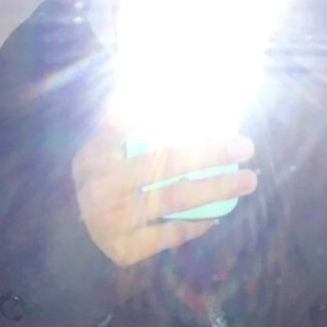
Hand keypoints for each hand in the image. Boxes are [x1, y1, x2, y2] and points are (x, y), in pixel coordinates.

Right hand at [71, 121, 256, 266]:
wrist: (78, 232)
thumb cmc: (103, 178)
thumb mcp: (105, 143)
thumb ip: (126, 115)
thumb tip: (156, 76)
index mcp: (95, 153)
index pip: (131, 123)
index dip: (165, 110)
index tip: (208, 104)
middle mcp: (100, 187)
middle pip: (165, 162)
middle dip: (211, 152)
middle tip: (247, 146)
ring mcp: (111, 221)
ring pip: (174, 199)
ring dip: (216, 188)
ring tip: (248, 181)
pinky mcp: (124, 250)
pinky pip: (171, 234)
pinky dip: (197, 224)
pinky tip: (219, 213)